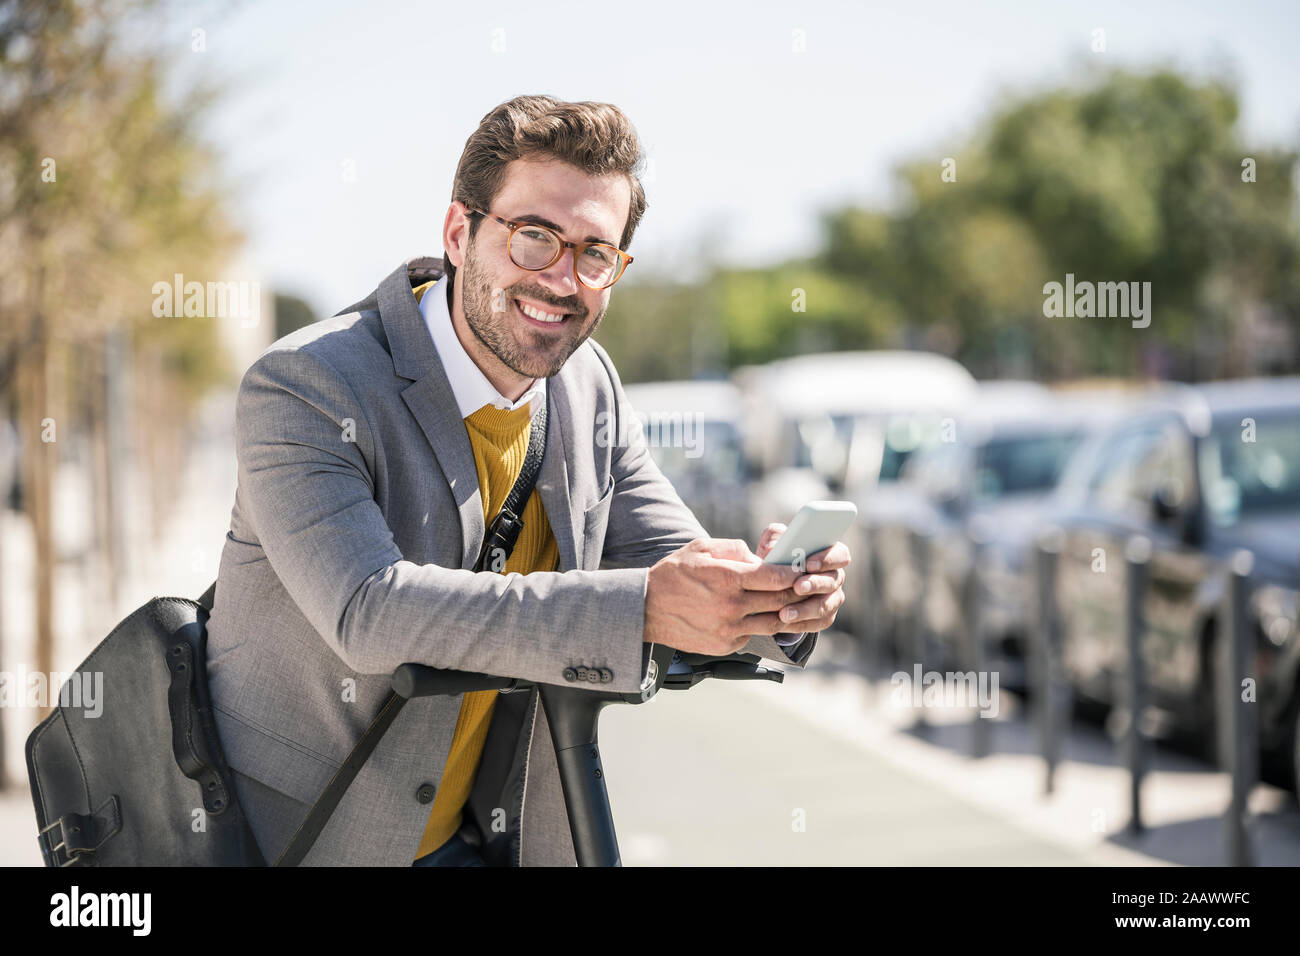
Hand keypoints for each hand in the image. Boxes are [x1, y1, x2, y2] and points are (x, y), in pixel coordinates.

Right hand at [644, 537, 819, 655]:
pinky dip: (757, 625)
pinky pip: (752, 635)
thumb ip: (735, 550)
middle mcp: (731, 607)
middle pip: (780, 602)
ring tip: (788, 602)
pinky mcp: (724, 646)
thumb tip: (761, 560)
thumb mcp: (701, 549)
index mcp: (727, 579)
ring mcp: (728, 630)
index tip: (800, 569)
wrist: (644, 609)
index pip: (774, 577)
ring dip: (784, 612)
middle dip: (797, 592)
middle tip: (805, 585)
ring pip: (772, 623)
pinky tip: (755, 614)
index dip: (793, 573)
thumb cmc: (673, 574)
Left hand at [755, 522, 849, 632]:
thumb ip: (774, 538)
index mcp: (829, 554)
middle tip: (797, 587)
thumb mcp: (774, 543)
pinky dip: (801, 623)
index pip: (840, 554)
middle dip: (815, 584)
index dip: (827, 559)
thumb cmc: (776, 558)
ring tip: (784, 613)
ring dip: (805, 609)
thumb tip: (772, 548)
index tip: (809, 564)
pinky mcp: (824, 618)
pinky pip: (817, 623)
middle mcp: (835, 577)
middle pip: (833, 581)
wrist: (770, 588)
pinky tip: (785, 623)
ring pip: (825, 605)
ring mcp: (832, 599)